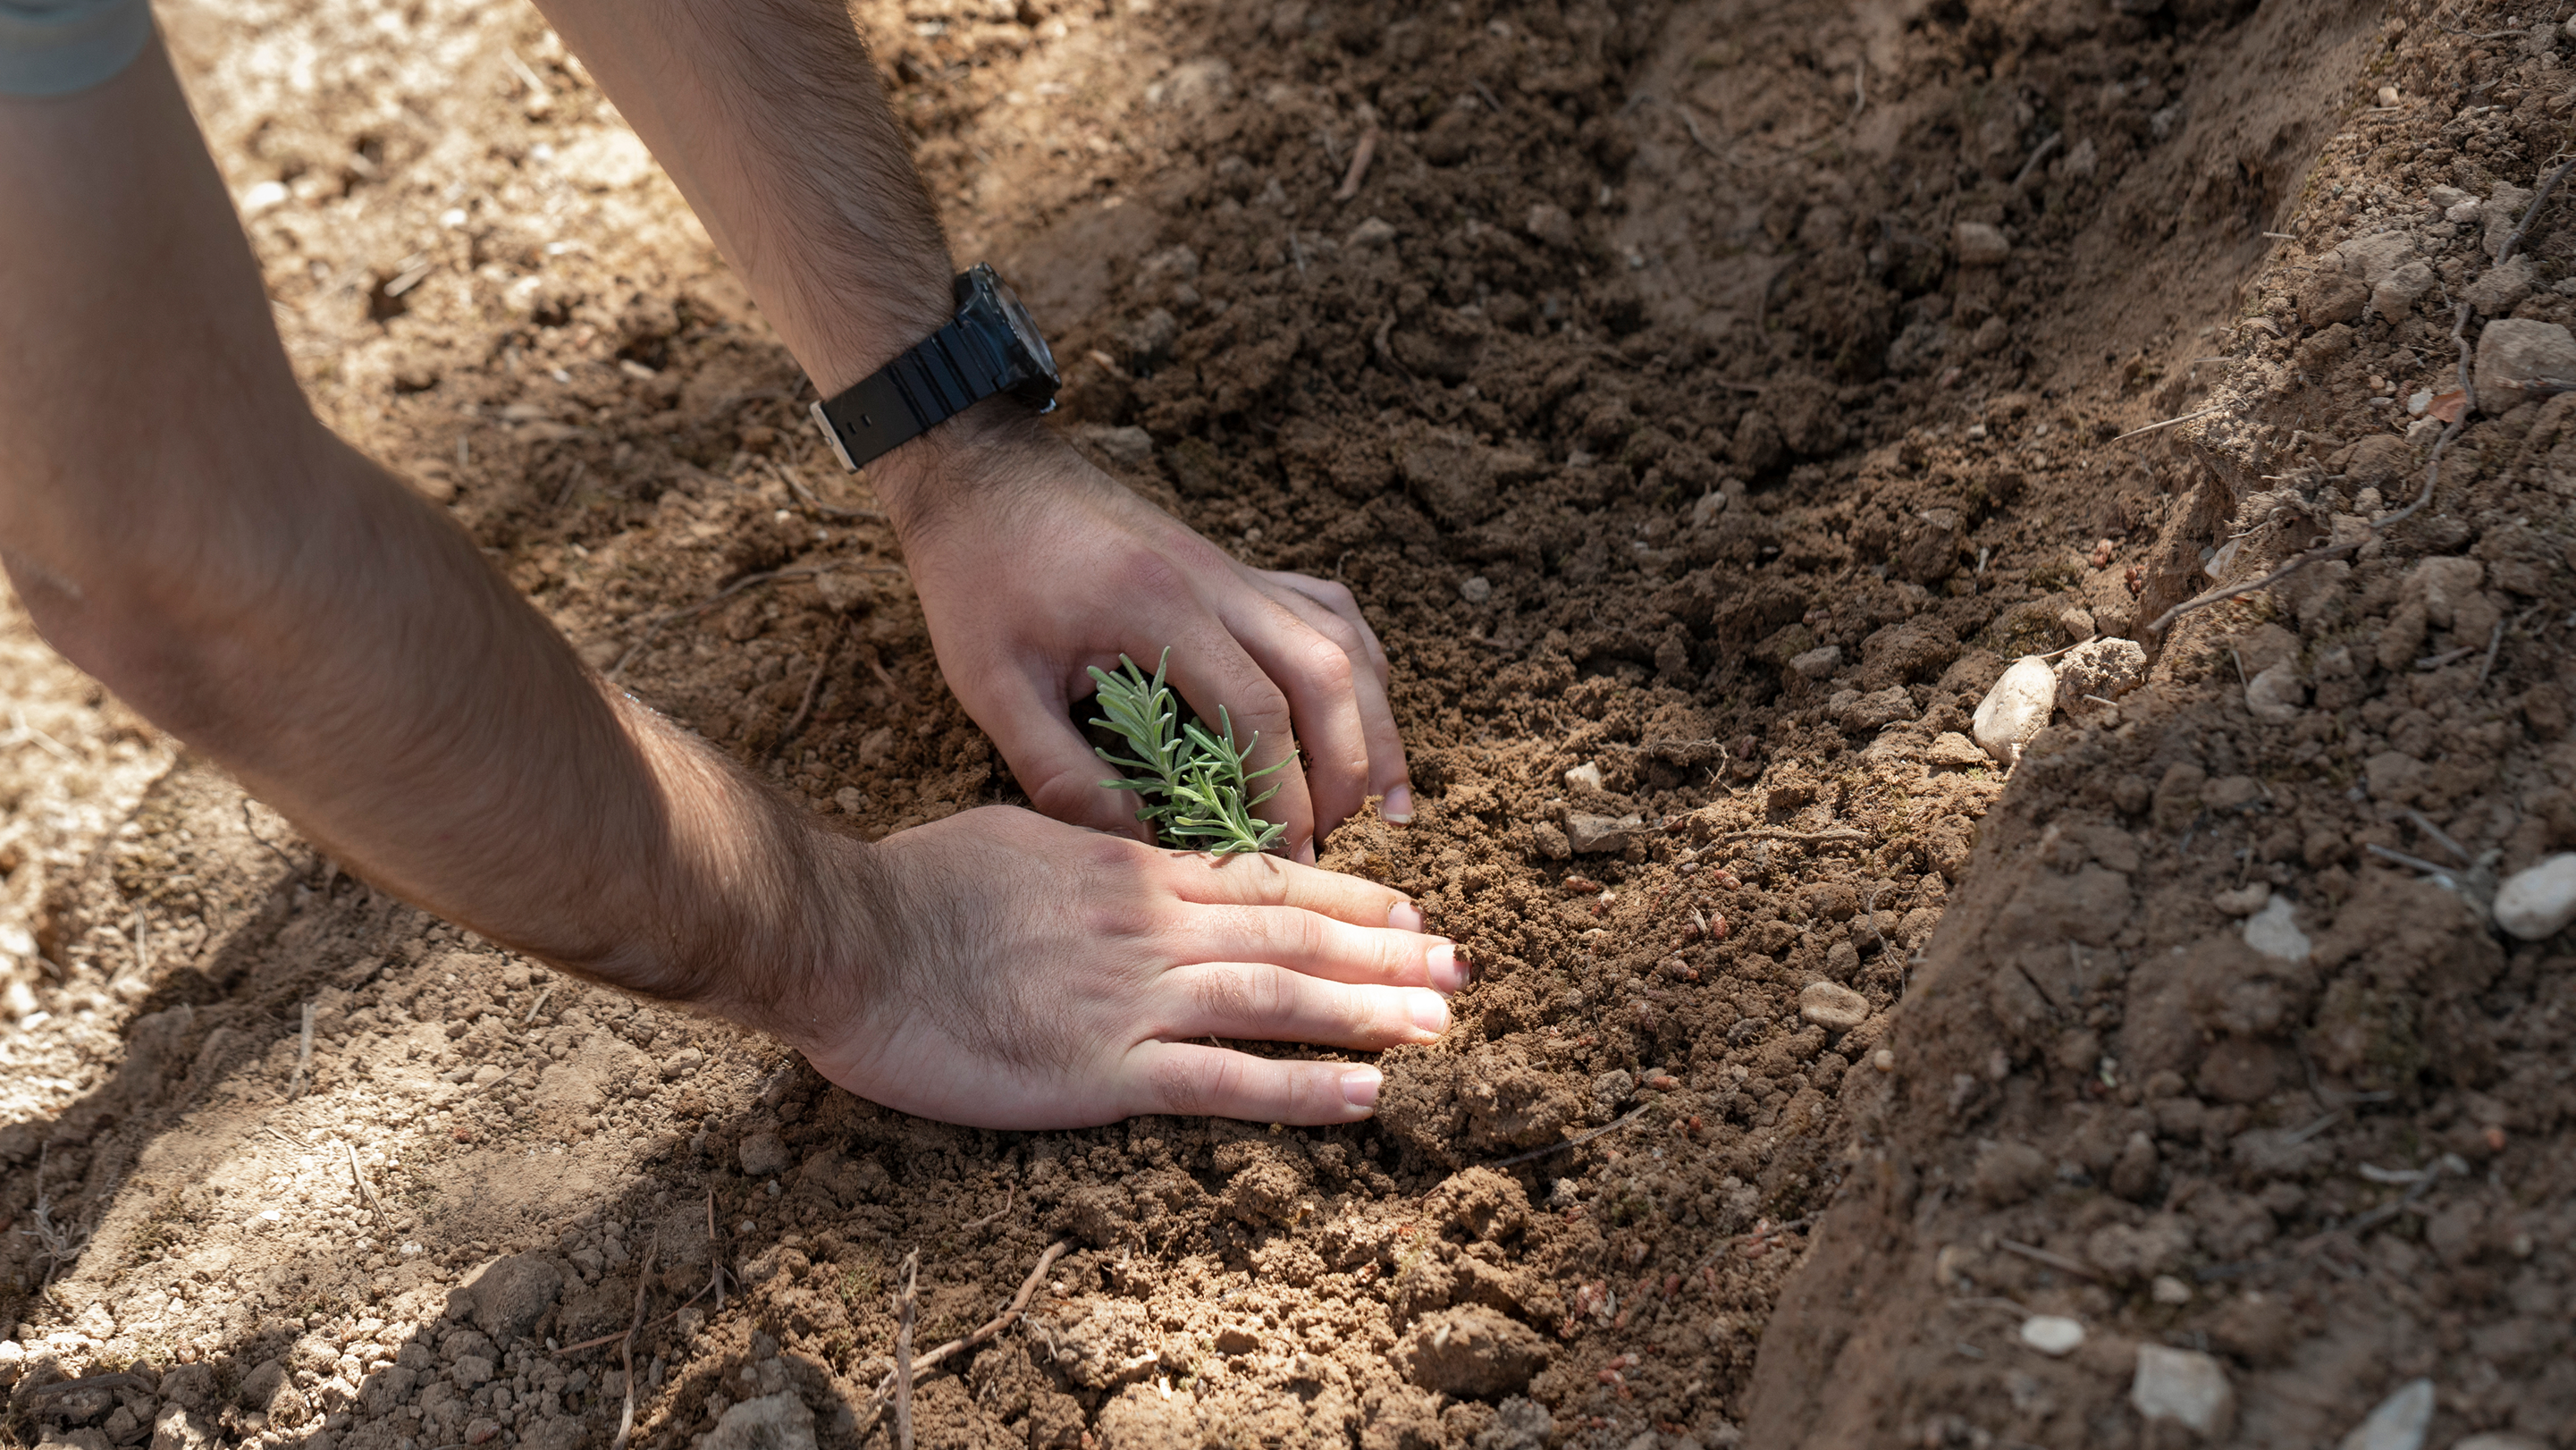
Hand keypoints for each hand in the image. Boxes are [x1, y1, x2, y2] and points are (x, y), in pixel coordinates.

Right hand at [786, 806, 1460, 1128]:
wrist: (851, 939)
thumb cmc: (916, 887)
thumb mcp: (1020, 837)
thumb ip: (1091, 851)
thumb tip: (1130, 851)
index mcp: (1131, 872)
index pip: (1263, 879)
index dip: (1345, 894)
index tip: (1406, 906)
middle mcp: (1152, 927)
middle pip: (1294, 935)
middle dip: (1386, 950)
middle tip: (1461, 966)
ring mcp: (1134, 1000)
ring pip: (1279, 1000)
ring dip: (1369, 1011)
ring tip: (1441, 1023)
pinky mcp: (1103, 1071)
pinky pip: (1222, 1082)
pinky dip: (1299, 1089)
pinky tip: (1364, 1095)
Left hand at [876, 407, 1410, 861]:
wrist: (979, 471)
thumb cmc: (978, 575)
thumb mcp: (992, 685)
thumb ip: (1060, 771)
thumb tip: (1135, 847)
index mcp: (1159, 608)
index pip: (1258, 713)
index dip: (1283, 792)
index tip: (1284, 856)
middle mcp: (1216, 580)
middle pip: (1328, 673)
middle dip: (1349, 765)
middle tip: (1333, 838)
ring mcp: (1232, 567)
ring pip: (1343, 639)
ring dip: (1373, 719)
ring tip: (1382, 798)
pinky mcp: (1230, 563)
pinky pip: (1324, 607)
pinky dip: (1355, 663)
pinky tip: (1356, 711)